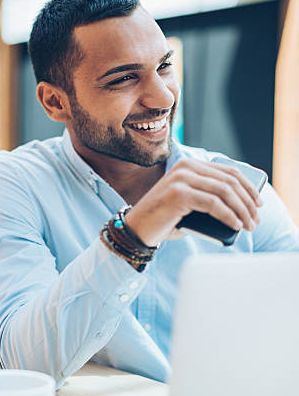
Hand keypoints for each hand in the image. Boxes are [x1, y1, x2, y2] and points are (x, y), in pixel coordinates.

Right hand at [125, 158, 262, 246]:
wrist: (136, 230)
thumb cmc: (164, 220)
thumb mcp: (190, 204)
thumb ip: (209, 198)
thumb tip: (240, 209)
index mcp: (189, 165)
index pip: (228, 171)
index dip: (247, 187)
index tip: (258, 203)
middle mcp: (186, 167)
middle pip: (229, 181)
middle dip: (247, 201)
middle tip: (256, 219)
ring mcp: (181, 179)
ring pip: (224, 191)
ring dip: (241, 210)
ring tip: (248, 225)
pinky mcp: (179, 194)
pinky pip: (213, 204)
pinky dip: (228, 215)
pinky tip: (235, 225)